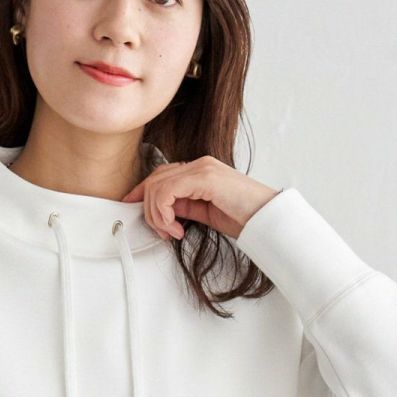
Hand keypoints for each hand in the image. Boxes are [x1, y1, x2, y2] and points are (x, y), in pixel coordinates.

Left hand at [120, 155, 279, 241]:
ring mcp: (202, 168)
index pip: (161, 174)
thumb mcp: (205, 212)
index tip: (131, 206)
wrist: (266, 219)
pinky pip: (168, 192)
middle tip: (164, 233)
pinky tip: (177, 228)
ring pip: (158, 187)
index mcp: (199, 170)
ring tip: (173, 233)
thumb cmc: (243, 217)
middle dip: (150, 210)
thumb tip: (164, 209)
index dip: (141, 191)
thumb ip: (184, 206)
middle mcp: (199, 164)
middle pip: (155, 179)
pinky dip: (165, 214)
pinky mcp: (204, 178)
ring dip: (158, 216)